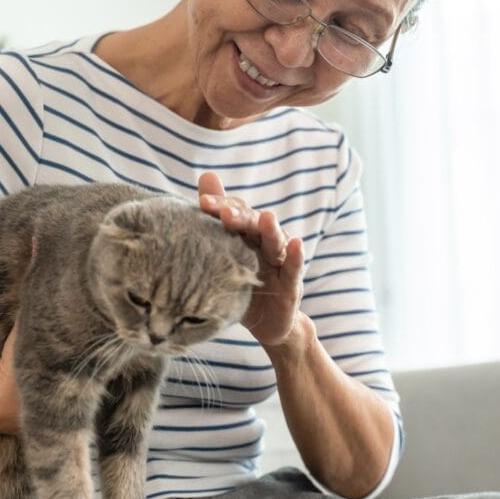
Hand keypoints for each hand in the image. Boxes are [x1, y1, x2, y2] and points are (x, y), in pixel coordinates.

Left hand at [197, 172, 304, 346]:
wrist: (267, 323)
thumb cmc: (241, 285)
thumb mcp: (225, 256)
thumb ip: (216, 220)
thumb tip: (205, 175)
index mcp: (245, 234)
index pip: (235, 212)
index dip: (221, 205)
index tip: (203, 203)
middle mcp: (264, 242)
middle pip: (254, 224)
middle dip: (241, 217)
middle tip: (226, 213)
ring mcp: (280, 262)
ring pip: (276, 242)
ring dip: (271, 230)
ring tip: (267, 218)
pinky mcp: (292, 285)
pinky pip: (294, 269)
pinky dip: (295, 256)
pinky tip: (296, 244)